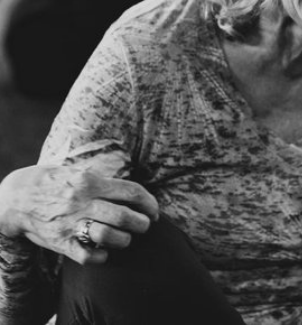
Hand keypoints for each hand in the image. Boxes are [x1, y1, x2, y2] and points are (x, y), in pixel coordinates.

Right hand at [0, 165, 158, 264]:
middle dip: (142, 224)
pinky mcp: (61, 242)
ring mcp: (72, 223)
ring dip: (125, 240)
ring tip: (126, 238)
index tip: (155, 211)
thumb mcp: (82, 173)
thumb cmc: (58, 182)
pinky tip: (105, 252)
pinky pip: (89, 256)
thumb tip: (136, 193)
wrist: (18, 197)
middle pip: (125, 216)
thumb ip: (107, 182)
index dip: (150, 203)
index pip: (132, 192)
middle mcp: (83, 201)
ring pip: (110, 237)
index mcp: (92, 182)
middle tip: (145, 226)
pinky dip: (103, 257)